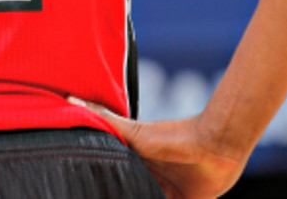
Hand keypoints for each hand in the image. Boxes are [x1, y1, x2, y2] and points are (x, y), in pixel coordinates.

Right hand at [70, 99, 244, 198]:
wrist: (217, 146)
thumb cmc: (174, 136)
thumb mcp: (134, 132)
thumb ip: (104, 120)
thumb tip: (69, 98)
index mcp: (135, 162)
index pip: (114, 178)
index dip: (104, 186)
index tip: (82, 189)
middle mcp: (150, 178)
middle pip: (130, 192)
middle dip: (119, 195)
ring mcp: (167, 192)